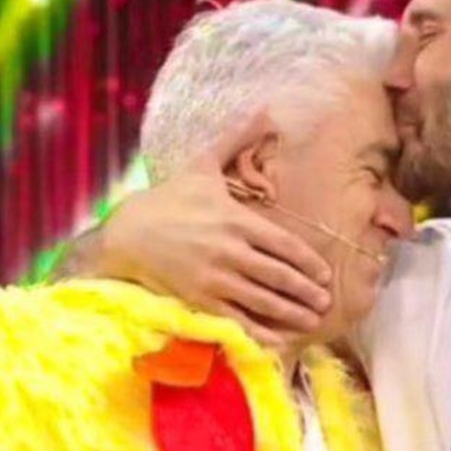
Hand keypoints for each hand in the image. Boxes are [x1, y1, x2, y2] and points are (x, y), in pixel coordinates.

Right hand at [99, 112, 332, 350]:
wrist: (125, 234)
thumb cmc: (168, 200)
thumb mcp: (203, 166)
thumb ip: (237, 140)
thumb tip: (264, 110)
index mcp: (237, 220)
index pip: (286, 246)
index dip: (309, 263)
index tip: (325, 275)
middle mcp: (231, 251)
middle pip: (281, 277)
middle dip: (307, 292)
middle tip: (326, 303)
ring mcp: (215, 279)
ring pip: (264, 301)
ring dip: (292, 314)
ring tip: (312, 322)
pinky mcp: (199, 301)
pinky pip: (237, 321)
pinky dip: (261, 333)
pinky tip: (279, 341)